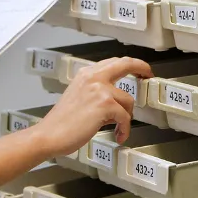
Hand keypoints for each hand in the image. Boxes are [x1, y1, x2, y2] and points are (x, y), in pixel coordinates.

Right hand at [32, 56, 151, 157]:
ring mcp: (99, 89)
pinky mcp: (104, 105)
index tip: (139, 68)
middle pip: (125, 64)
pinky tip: (118, 135)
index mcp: (85, 74)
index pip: (113, 62)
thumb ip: (95, 92)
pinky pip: (125, 117)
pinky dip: (124, 129)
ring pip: (128, 100)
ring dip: (126, 117)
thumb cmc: (61, 123)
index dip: (130, 63)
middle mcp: (93, 77)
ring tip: (118, 128)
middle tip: (148, 75)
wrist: (49, 135)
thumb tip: (116, 101)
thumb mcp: (77, 97)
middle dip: (141, 67)